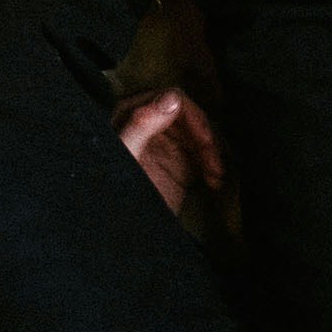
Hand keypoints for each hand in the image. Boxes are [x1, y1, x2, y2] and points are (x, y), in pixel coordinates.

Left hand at [113, 85, 224, 218]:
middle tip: (213, 161)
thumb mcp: (126, 153)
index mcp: (131, 115)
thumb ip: (143, 123)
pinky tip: (214, 181)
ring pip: (200, 135)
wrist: (123, 232)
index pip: (170, 99)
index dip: (191, 116)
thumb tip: (172, 98)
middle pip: (190, 116)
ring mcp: (166, 146)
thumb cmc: (115, 190)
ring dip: (212, 153)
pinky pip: (204, 156)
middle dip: (205, 137)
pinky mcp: (179, 166)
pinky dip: (213, 166)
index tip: (203, 139)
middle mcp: (150, 126)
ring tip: (215, 175)